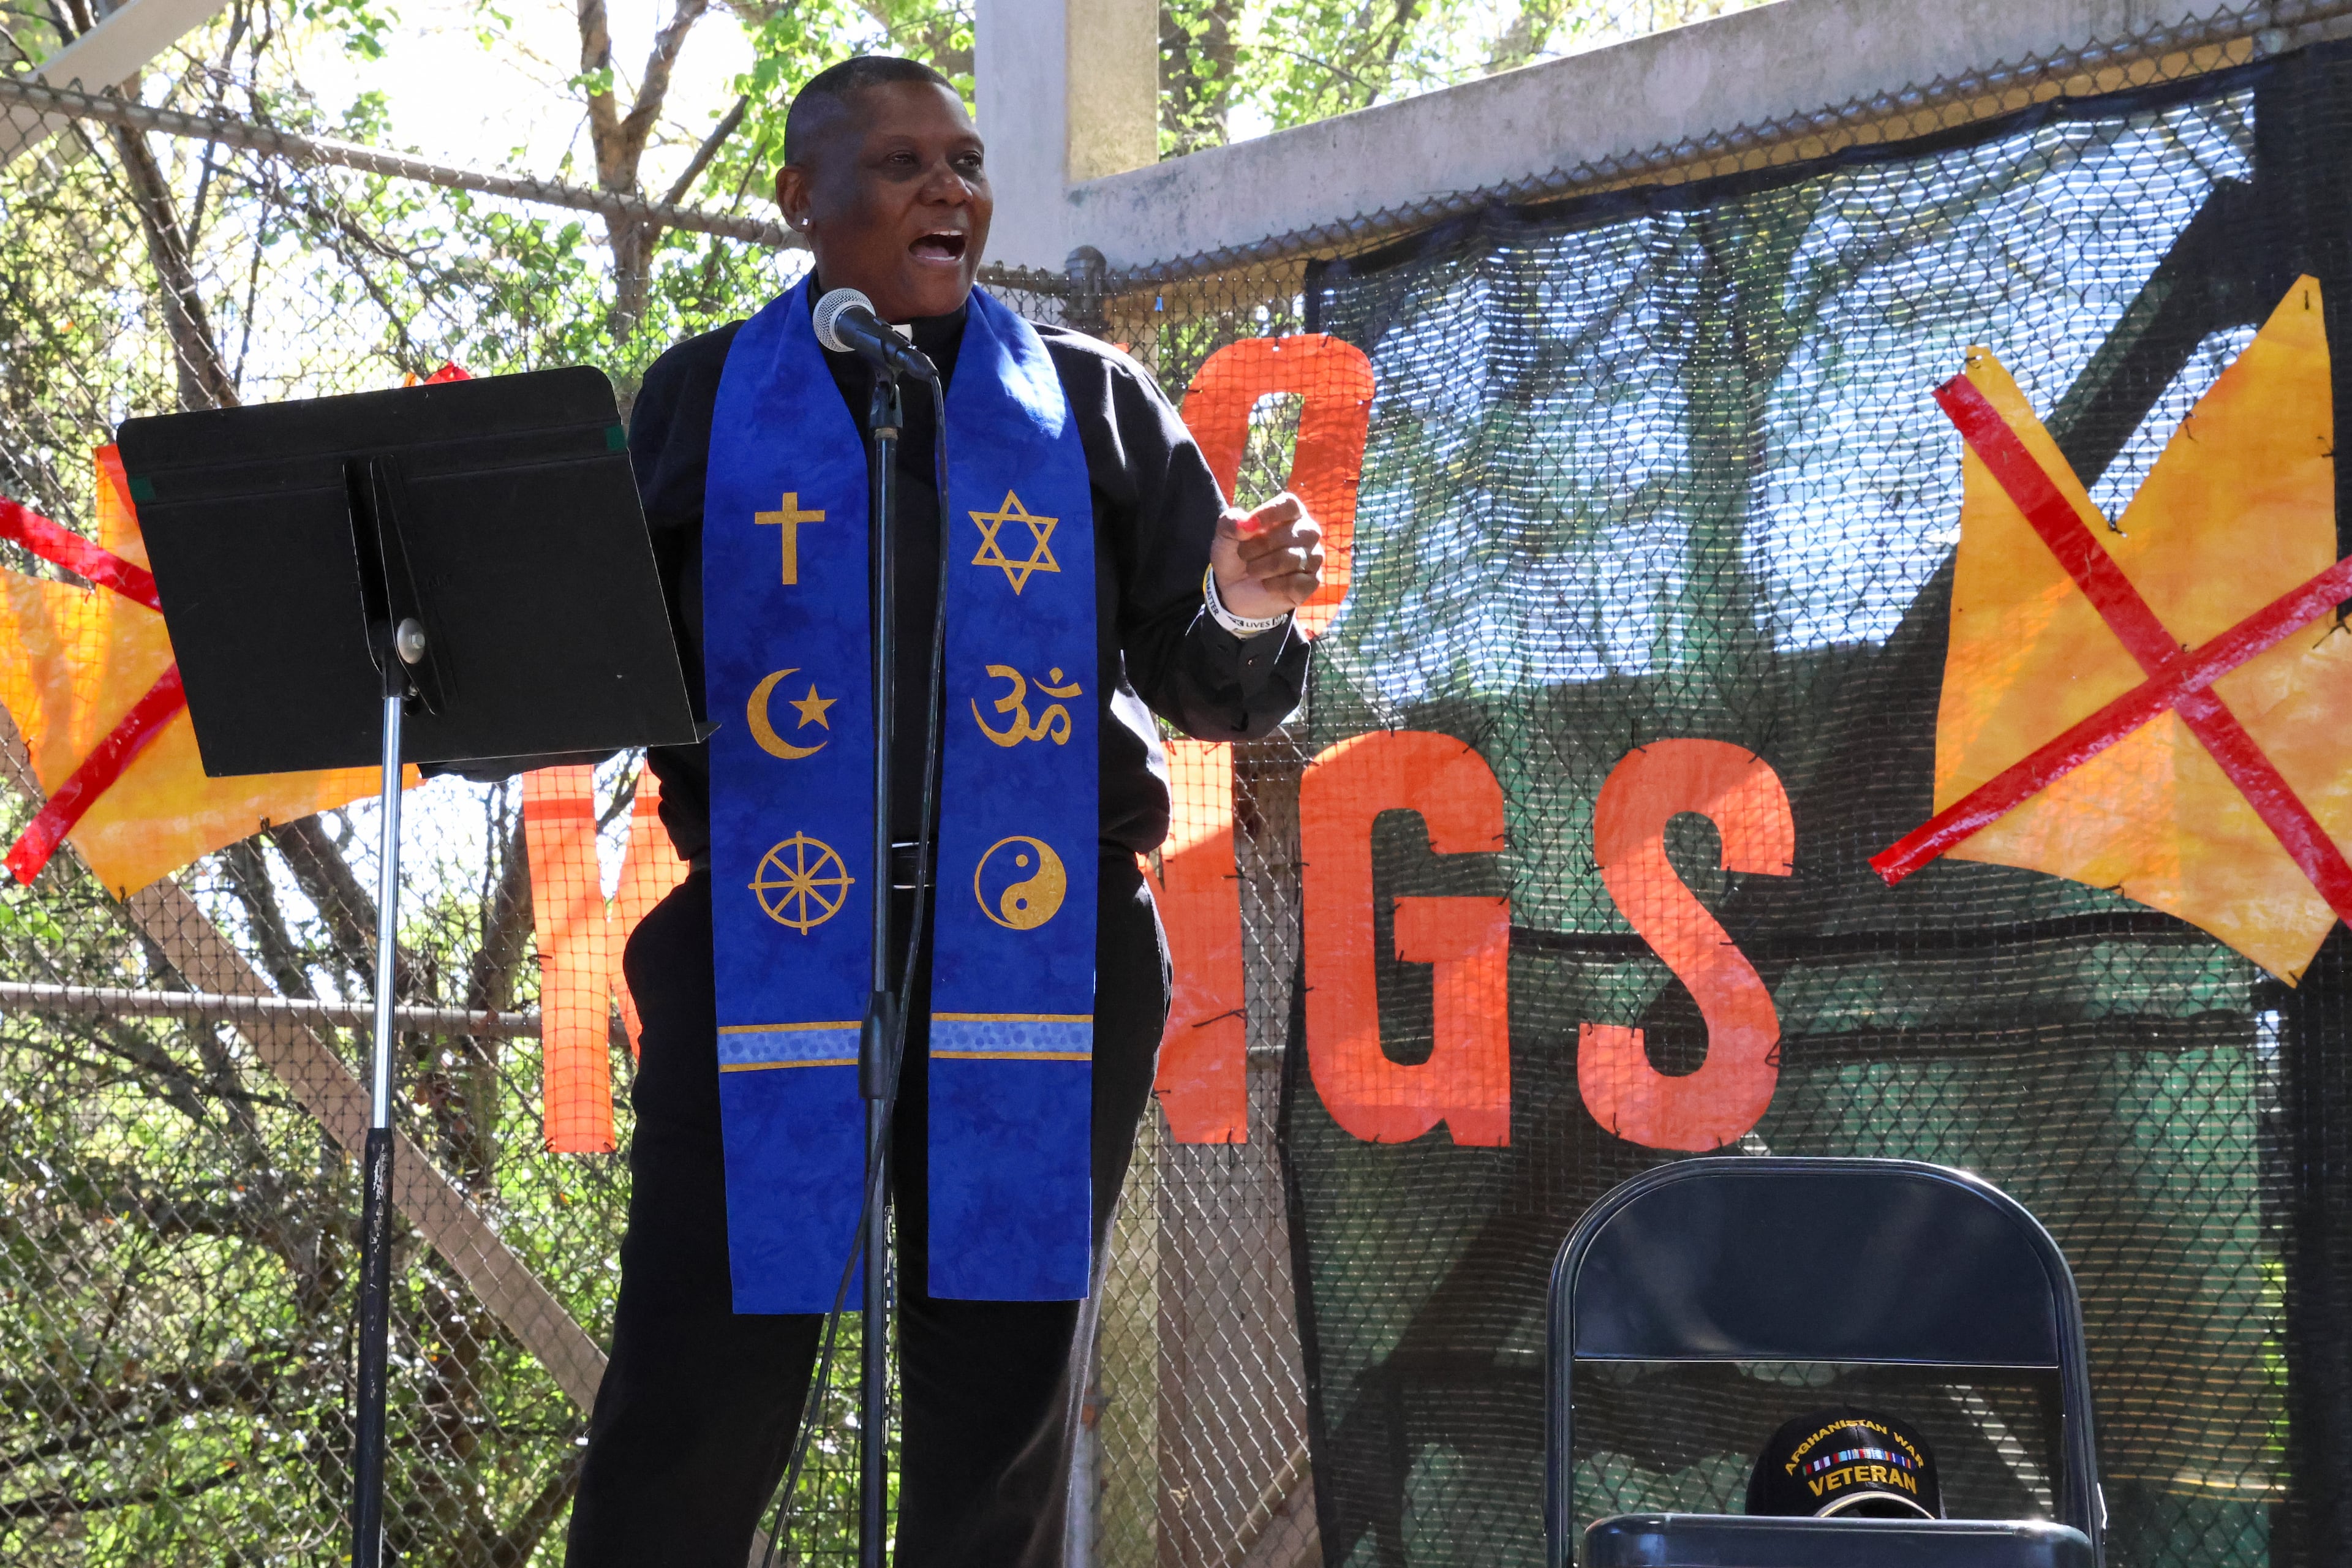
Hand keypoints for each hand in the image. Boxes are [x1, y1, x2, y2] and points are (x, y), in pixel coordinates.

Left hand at [1210, 492, 1325, 621]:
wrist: (1235, 590)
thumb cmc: (1235, 555)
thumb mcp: (1224, 537)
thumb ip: (1230, 523)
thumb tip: (1248, 523)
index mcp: (1290, 513)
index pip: (1290, 505)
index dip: (1270, 513)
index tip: (1249, 526)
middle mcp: (1307, 532)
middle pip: (1291, 533)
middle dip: (1260, 547)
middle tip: (1243, 555)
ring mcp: (1313, 557)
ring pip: (1293, 559)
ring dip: (1264, 567)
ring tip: (1252, 570)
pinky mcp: (1312, 582)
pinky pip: (1297, 583)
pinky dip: (1274, 585)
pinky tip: (1267, 584)